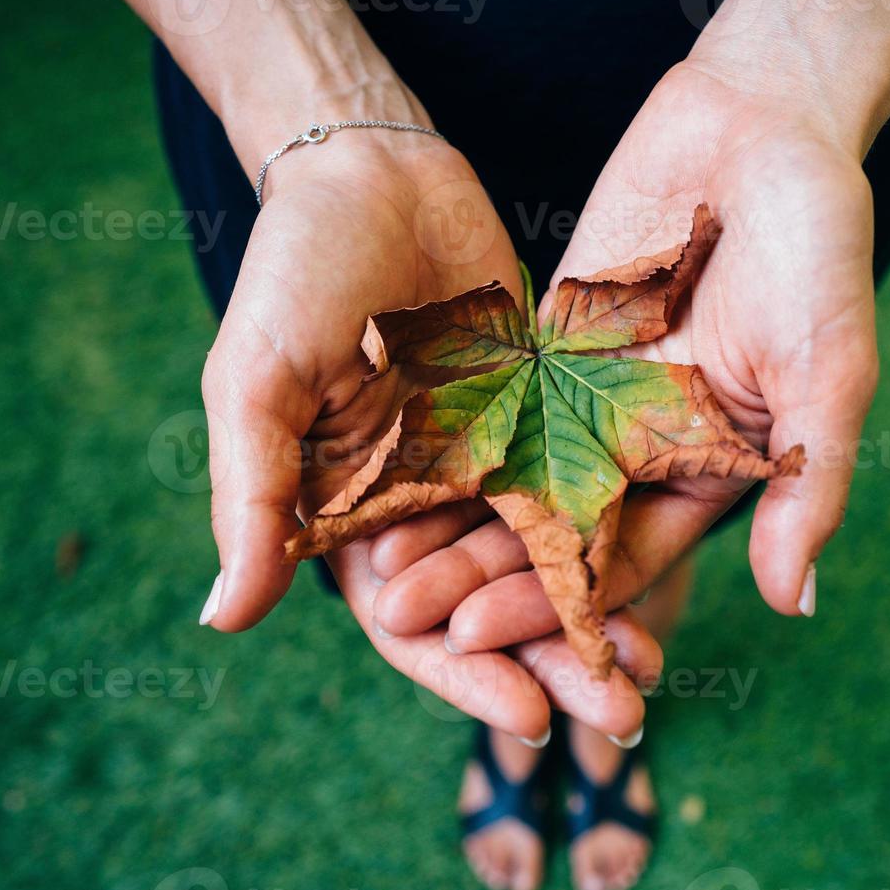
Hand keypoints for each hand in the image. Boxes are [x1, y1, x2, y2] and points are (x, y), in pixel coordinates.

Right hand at [199, 137, 653, 739]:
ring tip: (654, 668)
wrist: (374, 172)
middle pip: (490, 609)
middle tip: (622, 713)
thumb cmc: (295, 272)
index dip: (465, 675)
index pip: (410, 624)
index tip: (529, 717)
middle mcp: (420, 507)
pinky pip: (582, 490)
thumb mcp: (259, 382)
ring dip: (595, 618)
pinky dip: (617, 537)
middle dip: (550, 664)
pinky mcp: (536, 419)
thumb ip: (254, 498)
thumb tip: (222, 622)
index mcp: (348, 519)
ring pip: (545, 564)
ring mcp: (482, 465)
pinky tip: (667, 574)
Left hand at [368, 61, 881, 650]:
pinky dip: (440, 439)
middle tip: (400, 619)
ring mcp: (587, 397)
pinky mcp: (546, 343)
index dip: (553, 607)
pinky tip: (381, 473)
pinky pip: (487, 400)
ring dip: (448, 525)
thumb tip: (795, 605)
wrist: (761, 124)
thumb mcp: (830, 371)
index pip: (622, 563)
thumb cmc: (818, 247)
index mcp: (707, 473)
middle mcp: (640, 448)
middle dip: (479, 580)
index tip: (480, 638)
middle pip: (550, 535)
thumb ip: (810, 485)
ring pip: (508, 477)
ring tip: (378, 570)